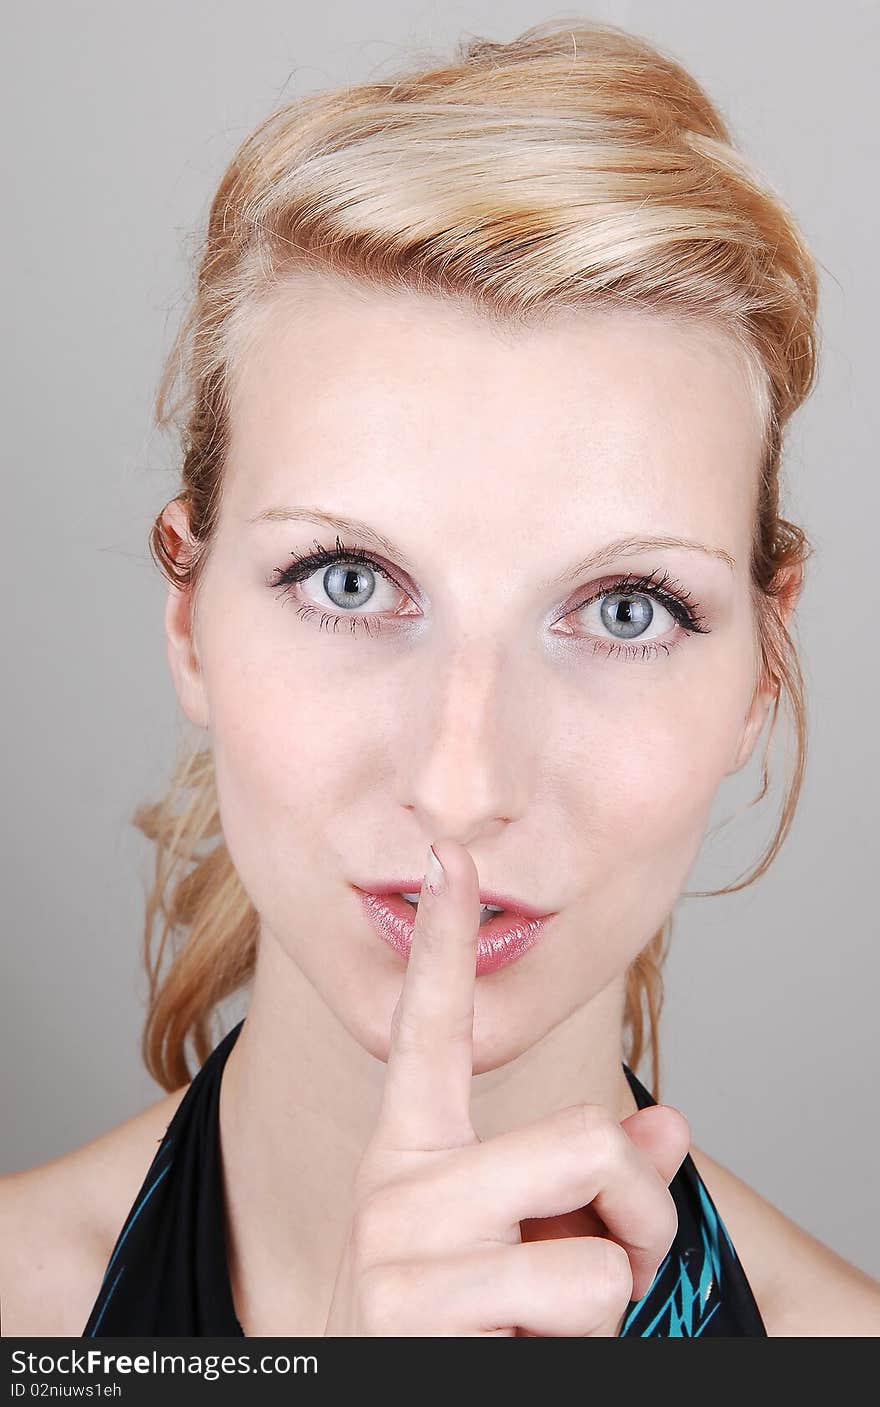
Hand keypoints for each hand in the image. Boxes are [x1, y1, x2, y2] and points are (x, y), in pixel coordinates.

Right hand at [323, 838, 690, 1335]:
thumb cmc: (464, 1330)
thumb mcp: (525, 1243)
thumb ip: (592, 1181)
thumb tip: (669, 1125)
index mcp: (411, 1151)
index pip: (428, 1027)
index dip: (442, 939)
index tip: (449, 856)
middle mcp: (392, 1183)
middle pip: (585, 1137)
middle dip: (637, 1213)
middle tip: (605, 1268)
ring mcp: (397, 1251)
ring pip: (597, 1238)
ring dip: (616, 1294)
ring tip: (550, 1326)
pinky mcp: (414, 1315)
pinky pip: (579, 1301)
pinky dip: (589, 1346)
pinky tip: (513, 1356)